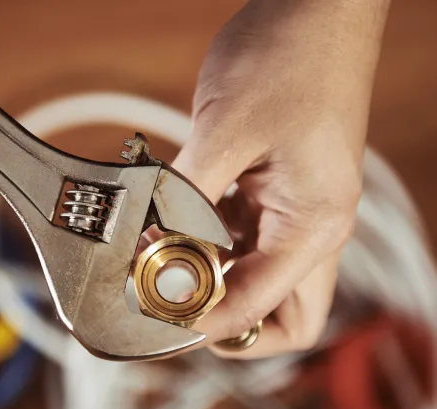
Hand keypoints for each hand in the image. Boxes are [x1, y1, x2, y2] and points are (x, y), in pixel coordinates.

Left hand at [176, 0, 391, 357]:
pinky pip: (240, 235)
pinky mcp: (275, 189)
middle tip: (169, 304)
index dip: (204, 322)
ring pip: (254, 275)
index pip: (260, 309)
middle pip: (277, 313)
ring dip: (208, 275)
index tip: (153, 311)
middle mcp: (311, 226)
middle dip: (224, 320)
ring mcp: (295, 208)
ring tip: (157, 257)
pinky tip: (170, 221)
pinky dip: (205, 240)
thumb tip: (148, 249)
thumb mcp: (224, 132)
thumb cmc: (288, 57)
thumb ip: (185, 199)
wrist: (315, 7)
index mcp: (314, 224)